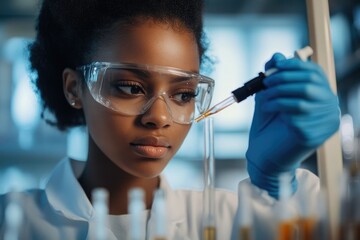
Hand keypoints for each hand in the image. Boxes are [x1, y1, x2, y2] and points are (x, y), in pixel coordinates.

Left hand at [246, 53, 339, 197]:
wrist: (264, 155)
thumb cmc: (269, 126)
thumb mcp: (271, 96)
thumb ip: (275, 77)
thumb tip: (277, 56)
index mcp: (321, 97)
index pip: (315, 73)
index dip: (294, 66)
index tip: (276, 66)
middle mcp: (328, 109)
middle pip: (310, 83)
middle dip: (283, 79)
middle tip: (266, 83)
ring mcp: (323, 124)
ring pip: (303, 96)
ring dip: (278, 93)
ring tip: (264, 99)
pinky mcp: (313, 136)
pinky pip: (296, 113)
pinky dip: (277, 107)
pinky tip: (268, 111)